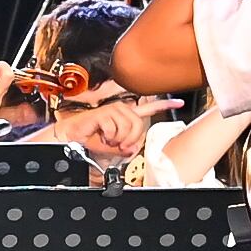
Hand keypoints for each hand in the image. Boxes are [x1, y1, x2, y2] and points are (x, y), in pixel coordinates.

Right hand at [52, 95, 178, 163]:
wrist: (71, 140)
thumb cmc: (90, 142)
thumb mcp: (114, 149)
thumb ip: (127, 148)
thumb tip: (133, 149)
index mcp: (125, 116)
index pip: (148, 109)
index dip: (164, 105)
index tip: (179, 101)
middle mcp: (121, 110)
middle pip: (140, 125)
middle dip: (131, 140)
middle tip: (118, 145)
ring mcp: (112, 110)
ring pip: (128, 127)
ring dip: (118, 140)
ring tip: (107, 140)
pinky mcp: (103, 113)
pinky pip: (115, 129)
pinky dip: (107, 138)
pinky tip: (100, 135)